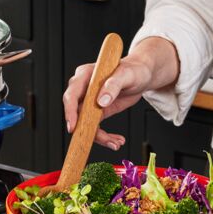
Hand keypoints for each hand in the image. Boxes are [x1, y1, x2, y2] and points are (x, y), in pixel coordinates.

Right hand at [63, 37, 178, 149]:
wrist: (142, 76)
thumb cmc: (134, 70)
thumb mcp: (126, 75)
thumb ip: (113, 85)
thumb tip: (101, 101)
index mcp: (85, 76)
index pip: (72, 95)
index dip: (70, 111)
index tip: (73, 126)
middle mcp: (84, 90)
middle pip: (77, 113)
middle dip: (87, 130)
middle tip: (102, 139)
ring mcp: (90, 102)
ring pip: (85, 124)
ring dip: (99, 137)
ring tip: (115, 143)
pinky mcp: (97, 111)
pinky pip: (95, 127)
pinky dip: (105, 137)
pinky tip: (116, 140)